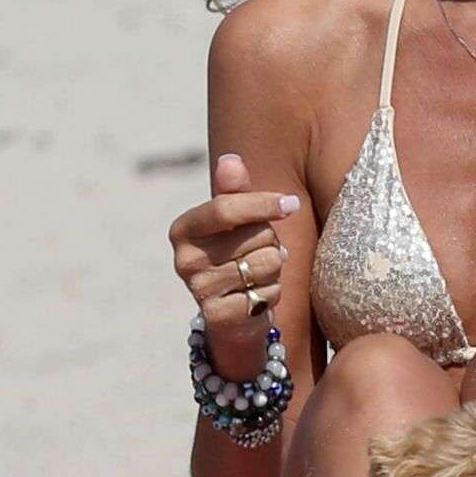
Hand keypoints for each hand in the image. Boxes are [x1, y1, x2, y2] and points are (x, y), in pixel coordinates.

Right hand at [168, 154, 297, 361]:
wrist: (233, 313)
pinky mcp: (218, 316)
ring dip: (275, 267)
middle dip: (271, 240)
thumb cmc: (236, 253)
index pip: (226, 207)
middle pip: (256, 235)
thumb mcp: (235, 219)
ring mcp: (199, 290)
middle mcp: (184, 260)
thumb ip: (234, 190)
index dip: (263, 203)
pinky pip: (267, 293)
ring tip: (259, 272)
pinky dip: (272, 292)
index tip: (292, 203)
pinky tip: (257, 295)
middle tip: (259, 251)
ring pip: (267, 264)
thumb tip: (230, 160)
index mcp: (183, 229)